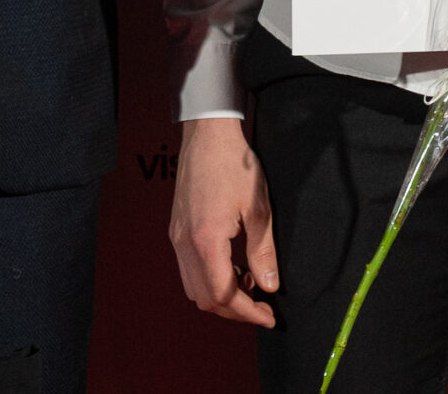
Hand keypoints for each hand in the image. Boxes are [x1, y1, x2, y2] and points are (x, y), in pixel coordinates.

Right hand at [169, 116, 277, 327]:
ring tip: (249, 283)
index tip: (269, 316)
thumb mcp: (258, 207)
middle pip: (204, 298)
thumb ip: (263, 251)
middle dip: (234, 310)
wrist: (207, 133)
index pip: (223, 294)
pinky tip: (232, 265)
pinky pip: (188, 268)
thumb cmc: (233, 163)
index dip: (247, 313)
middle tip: (261, 307)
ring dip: (220, 295)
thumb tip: (270, 286)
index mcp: (206, 240)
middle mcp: (185, 243)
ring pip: (193, 287)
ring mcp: (177, 237)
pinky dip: (210, 277)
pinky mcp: (176, 229)